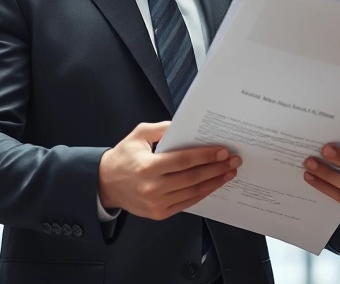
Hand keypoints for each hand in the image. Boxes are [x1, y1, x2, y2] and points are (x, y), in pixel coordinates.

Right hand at [98, 121, 241, 220]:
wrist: (106, 184)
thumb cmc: (123, 157)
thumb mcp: (138, 135)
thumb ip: (162, 129)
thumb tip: (185, 126)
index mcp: (148, 167)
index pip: (184, 161)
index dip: (206, 156)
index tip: (223, 151)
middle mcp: (153, 187)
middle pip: (193, 177)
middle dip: (217, 168)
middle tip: (233, 161)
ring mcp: (157, 203)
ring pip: (193, 192)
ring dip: (214, 182)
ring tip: (228, 173)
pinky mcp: (160, 213)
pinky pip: (187, 203)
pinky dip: (202, 193)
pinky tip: (213, 185)